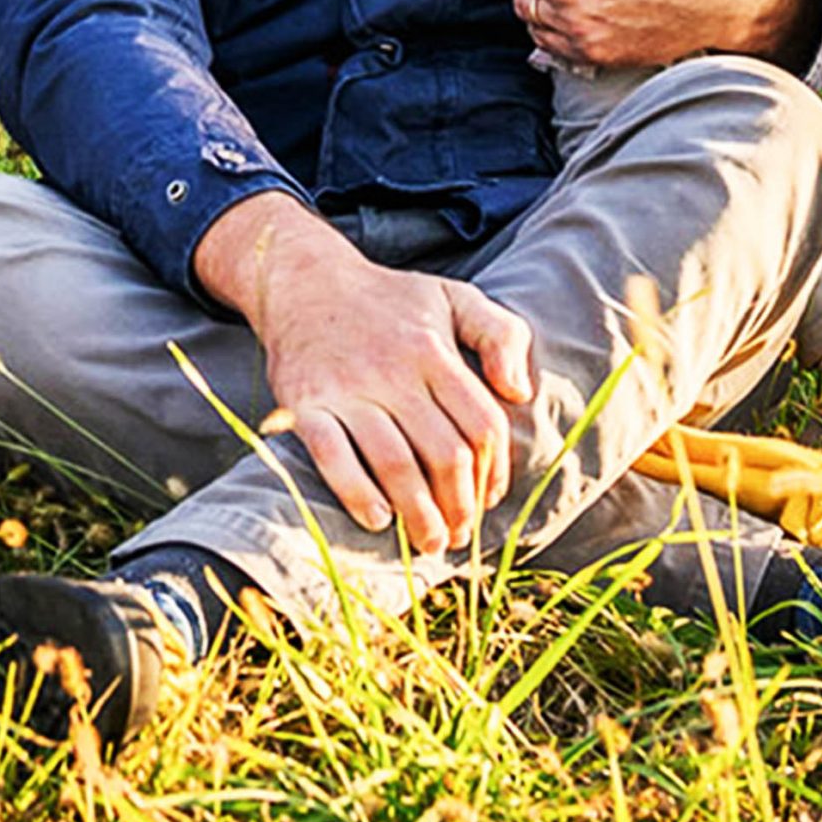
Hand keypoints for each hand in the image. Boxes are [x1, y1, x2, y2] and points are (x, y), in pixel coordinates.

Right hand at [195, 195, 534, 552]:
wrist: (302, 279)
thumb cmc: (388, 299)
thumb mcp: (454, 297)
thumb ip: (502, 335)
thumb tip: (519, 393)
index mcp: (433, 350)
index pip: (482, 426)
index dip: (493, 473)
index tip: (487, 501)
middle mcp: (392, 370)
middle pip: (444, 454)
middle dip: (460, 507)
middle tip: (459, 535)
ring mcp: (345, 388)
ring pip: (395, 464)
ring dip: (418, 514)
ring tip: (428, 541)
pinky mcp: (304, 402)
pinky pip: (332, 456)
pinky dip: (356, 492)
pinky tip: (376, 517)